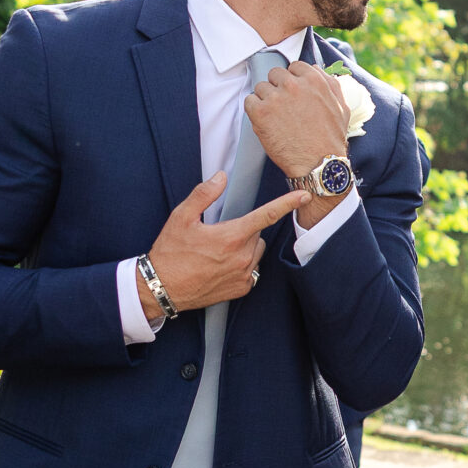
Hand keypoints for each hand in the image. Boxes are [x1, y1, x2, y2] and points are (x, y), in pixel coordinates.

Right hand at [139, 175, 305, 318]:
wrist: (163, 288)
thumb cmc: (171, 253)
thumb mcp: (181, 218)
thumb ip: (204, 195)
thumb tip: (220, 178)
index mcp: (231, 236)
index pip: (266, 215)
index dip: (287, 204)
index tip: (304, 196)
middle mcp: (242, 257)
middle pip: (257, 234)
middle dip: (244, 230)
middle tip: (219, 235)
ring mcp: (244, 275)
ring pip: (256, 252)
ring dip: (245, 248)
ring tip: (218, 252)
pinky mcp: (242, 289)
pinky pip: (252, 271)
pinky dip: (242, 266)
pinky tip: (221, 267)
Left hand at [244, 62, 351, 226]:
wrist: (318, 164)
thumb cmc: (331, 138)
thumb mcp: (341, 106)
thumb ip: (329, 84)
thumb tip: (316, 69)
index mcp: (313, 79)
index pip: (293, 67)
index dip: (292, 80)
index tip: (292, 93)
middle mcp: (293, 84)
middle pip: (275, 74)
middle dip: (278, 88)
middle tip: (283, 107)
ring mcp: (275, 98)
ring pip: (260, 87)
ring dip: (265, 100)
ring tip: (276, 118)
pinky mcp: (260, 112)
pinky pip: (249, 101)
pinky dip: (254, 111)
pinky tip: (266, 123)